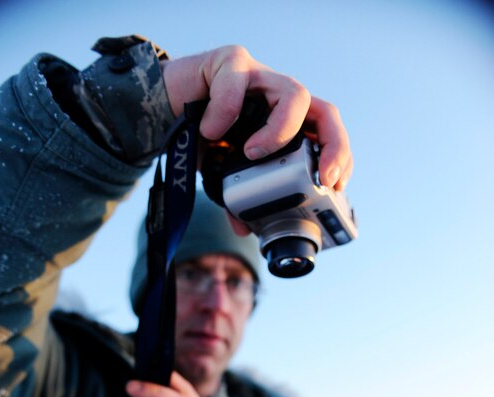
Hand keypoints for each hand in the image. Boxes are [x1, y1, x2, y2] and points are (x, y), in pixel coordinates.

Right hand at [161, 45, 351, 189]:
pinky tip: (211, 132)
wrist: (163, 106)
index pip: (327, 136)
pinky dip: (225, 109)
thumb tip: (244, 229)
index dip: (339, 159)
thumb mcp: (224, 172)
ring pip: (295, 94)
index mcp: (286, 125)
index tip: (336, 188)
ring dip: (281, 130)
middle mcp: (279, 100)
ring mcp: (260, 78)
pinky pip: (237, 81)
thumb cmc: (202, 136)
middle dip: (334, 147)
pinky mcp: (230, 63)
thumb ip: (237, 197)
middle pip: (326, 113)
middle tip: (323, 178)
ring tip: (252, 154)